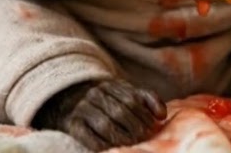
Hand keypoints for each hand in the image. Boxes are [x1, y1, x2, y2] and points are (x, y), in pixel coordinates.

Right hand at [37, 79, 166, 150]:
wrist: (68, 99)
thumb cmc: (106, 100)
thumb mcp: (125, 92)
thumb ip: (146, 99)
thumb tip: (162, 115)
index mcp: (109, 85)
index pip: (132, 99)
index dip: (144, 115)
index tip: (152, 127)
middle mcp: (94, 94)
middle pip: (120, 112)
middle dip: (135, 128)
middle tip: (143, 138)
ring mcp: (81, 109)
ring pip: (105, 125)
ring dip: (121, 138)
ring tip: (131, 144)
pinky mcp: (71, 124)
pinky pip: (87, 137)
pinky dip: (100, 144)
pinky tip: (110, 148)